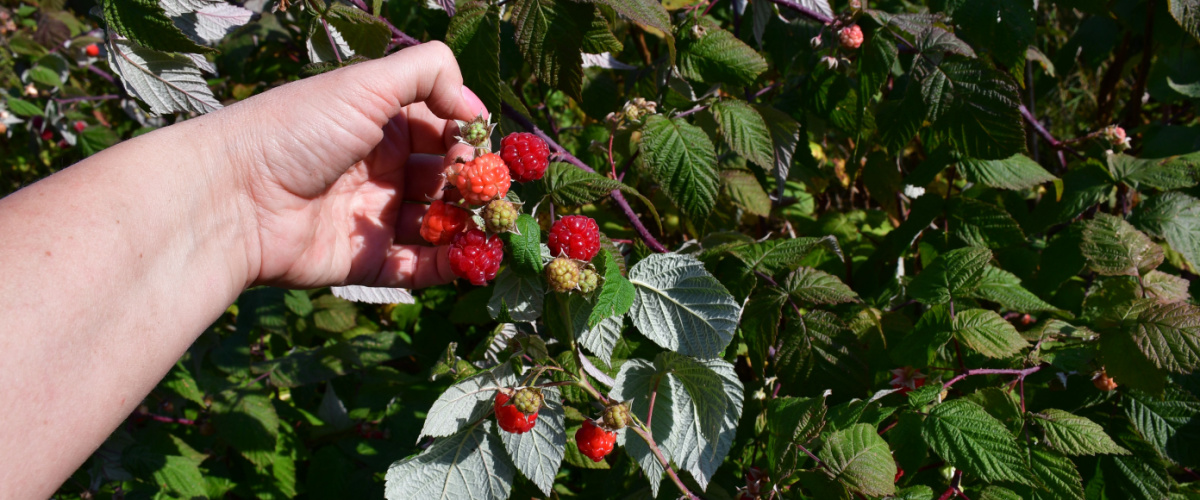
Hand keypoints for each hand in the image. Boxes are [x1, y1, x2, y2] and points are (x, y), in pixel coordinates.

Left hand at [220, 41, 485, 289]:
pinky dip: (448, 266)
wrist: (231, 198)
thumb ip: (429, 73)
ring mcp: (373, 217)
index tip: (490, 150)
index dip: (470, 140)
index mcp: (380, 124)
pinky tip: (473, 261)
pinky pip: (416, 267)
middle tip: (496, 196)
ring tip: (494, 232)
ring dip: (468, 228)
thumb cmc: (296, 131)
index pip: (443, 130)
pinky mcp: (364, 261)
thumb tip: (476, 108)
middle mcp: (380, 169)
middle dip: (475, 188)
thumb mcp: (364, 83)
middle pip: (445, 179)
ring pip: (437, 225)